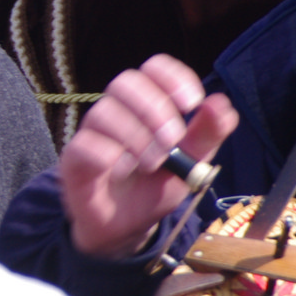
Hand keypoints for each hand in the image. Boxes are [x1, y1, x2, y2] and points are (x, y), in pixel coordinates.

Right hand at [58, 55, 238, 259]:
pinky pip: (85, 145)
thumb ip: (208, 134)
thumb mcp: (192, 162)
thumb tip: (220, 102)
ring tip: (152, 163)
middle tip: (172, 141)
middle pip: (126, 83)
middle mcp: (116, 112)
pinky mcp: (75, 161)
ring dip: (136, 136)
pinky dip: (111, 156)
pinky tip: (124, 170)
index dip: (172, 77)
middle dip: (155, 109)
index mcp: (146, 105)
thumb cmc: (156, 186)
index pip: (152, 68)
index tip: (191, 103)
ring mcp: (92, 134)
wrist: (129, 227)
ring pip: (104, 112)